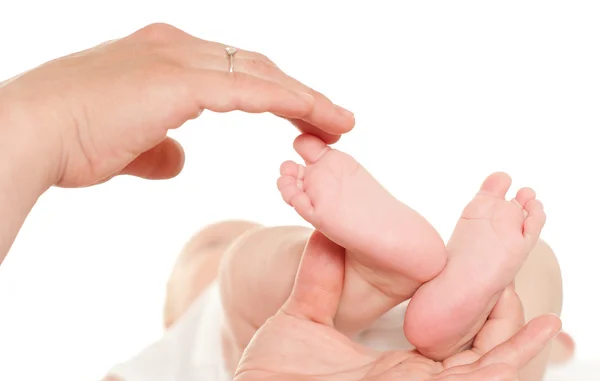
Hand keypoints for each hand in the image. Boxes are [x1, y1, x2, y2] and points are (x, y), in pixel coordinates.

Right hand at [0, 23, 353, 187]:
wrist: (31, 132)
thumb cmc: (69, 139)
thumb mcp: (125, 144)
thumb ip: (159, 148)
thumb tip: (181, 159)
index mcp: (164, 56)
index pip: (233, 70)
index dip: (271, 92)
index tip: (300, 115)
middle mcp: (176, 47)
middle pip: (256, 66)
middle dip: (298, 93)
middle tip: (332, 120)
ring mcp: (180, 58)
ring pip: (263, 74)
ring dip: (306, 98)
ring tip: (341, 123)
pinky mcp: (183, 80)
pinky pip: (254, 90)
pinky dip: (291, 102)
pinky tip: (319, 118)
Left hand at [235, 232, 561, 380]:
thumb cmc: (272, 375)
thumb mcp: (301, 319)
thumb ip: (319, 280)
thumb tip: (326, 233)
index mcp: (392, 363)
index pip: (444, 333)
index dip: (468, 305)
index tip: (481, 271)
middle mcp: (415, 379)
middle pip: (476, 347)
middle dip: (500, 316)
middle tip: (514, 276)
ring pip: (490, 363)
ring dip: (516, 331)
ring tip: (532, 294)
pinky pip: (486, 380)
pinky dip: (516, 358)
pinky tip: (543, 331)